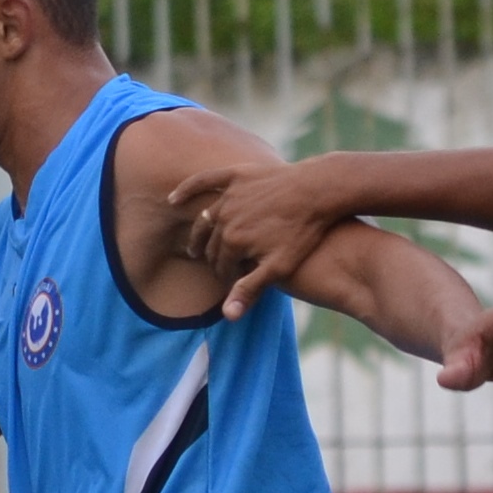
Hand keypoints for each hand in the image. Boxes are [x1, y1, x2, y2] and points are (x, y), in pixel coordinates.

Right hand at [170, 158, 359, 317]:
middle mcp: (224, 217)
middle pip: (211, 245)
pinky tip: (173, 199)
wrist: (319, 190)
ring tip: (196, 250)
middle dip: (214, 260)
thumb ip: (250, 289)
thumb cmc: (303, 231)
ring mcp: (228, 195)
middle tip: (218, 270)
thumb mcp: (279, 267)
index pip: (221, 267)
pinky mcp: (235, 176)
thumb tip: (227, 316)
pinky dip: (187, 190)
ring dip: (199, 236)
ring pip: (205, 219)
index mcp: (232, 241)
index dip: (227, 279)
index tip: (233, 286)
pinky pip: (204, 181)